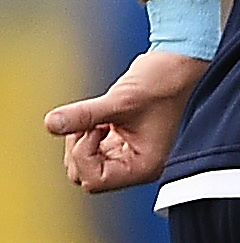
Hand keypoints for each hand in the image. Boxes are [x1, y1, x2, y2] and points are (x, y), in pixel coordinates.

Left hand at [45, 47, 209, 192]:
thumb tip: (51, 123)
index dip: (84, 154)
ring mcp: (133, 153)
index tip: (94, 126)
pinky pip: (94, 148)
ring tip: (98, 117)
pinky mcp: (127, 140)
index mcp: (146, 165)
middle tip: (93, 121)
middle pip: (86, 175)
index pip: (95, 180)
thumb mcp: (123, 99)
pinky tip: (104, 117)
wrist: (186, 62)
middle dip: (80, 148)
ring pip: (86, 163)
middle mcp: (140, 164)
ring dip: (82, 140)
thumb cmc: (168, 82)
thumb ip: (84, 114)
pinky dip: (89, 133)